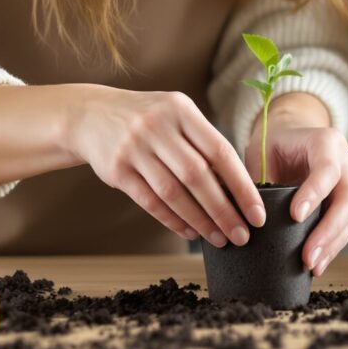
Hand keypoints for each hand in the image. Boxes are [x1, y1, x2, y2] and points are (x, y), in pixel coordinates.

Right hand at [68, 87, 265, 247]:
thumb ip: (202, 142)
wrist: (90, 115)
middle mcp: (157, 126)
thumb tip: (239, 187)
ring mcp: (134, 148)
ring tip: (219, 239)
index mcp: (181, 109)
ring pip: (174, 193)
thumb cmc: (147, 119)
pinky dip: (173, 220)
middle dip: (224, 210)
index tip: (257, 213)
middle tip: (242, 235)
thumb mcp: (176, 114)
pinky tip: (190, 232)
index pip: (220, 151)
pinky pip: (150, 202)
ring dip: (200, 221)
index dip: (242, 186)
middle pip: (198, 176)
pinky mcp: (116, 169)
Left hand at [253, 119, 347, 276]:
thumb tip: (246, 215)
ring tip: (312, 265)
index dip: (314, 193)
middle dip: (327, 231)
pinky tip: (318, 264)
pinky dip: (332, 246)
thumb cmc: (275, 144)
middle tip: (307, 255)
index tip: (296, 216)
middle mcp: (347, 161)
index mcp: (326, 142)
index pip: (327, 169)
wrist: (293, 137)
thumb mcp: (262, 151)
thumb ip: (258, 177)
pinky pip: (346, 226)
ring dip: (331, 244)